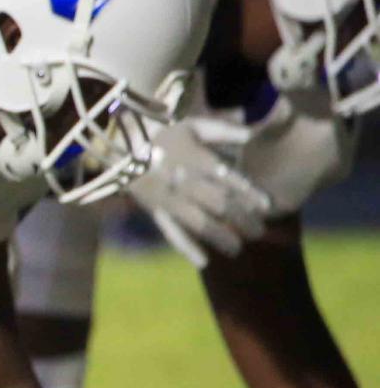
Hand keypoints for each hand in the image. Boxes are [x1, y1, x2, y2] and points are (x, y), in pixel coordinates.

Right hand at [127, 115, 272, 266]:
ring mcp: (170, 200)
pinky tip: (203, 262)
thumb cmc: (161, 135)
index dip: (250, 194)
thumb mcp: (192, 125)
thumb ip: (222, 130)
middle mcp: (186, 183)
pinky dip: (186, 248)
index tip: (266, 206)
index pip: (230, 180)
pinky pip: (171, 232)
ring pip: (201, 223)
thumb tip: (250, 134)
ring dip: (222, 237)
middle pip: (221, 205)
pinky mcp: (156, 212)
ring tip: (237, 248)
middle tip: (259, 231)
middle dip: (243, 220)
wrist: (122, 147)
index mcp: (197, 160)